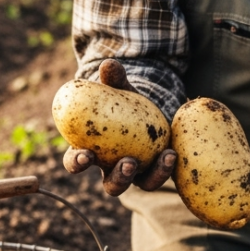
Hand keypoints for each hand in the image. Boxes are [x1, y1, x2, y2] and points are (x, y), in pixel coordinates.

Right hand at [62, 59, 176, 196]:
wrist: (146, 107)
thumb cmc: (122, 100)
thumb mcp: (118, 88)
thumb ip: (113, 79)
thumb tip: (110, 65)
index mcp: (90, 151)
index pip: (75, 162)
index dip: (77, 163)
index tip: (85, 155)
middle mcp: (112, 169)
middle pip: (112, 185)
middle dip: (119, 178)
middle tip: (128, 163)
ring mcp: (137, 174)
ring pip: (141, 184)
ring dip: (153, 175)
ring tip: (164, 157)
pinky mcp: (156, 170)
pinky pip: (161, 173)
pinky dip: (168, 165)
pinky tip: (174, 152)